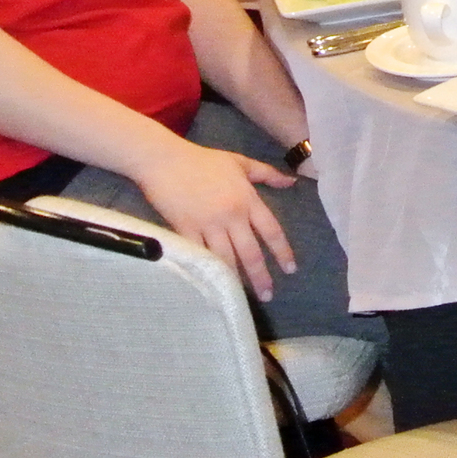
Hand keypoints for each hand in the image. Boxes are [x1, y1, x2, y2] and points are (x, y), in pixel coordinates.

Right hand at [132, 141, 296, 299]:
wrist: (164, 160)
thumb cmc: (203, 160)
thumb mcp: (240, 162)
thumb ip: (267, 174)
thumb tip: (292, 182)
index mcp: (247, 200)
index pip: (271, 230)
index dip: (282, 251)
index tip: (291, 269)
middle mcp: (232, 216)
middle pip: (251, 252)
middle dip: (261, 276)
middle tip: (268, 295)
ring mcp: (208, 225)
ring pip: (226, 258)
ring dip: (236, 279)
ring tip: (242, 297)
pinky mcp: (185, 231)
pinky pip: (199, 256)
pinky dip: (206, 271)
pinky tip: (212, 286)